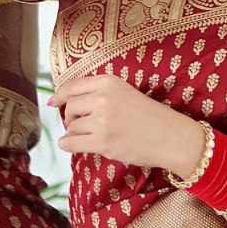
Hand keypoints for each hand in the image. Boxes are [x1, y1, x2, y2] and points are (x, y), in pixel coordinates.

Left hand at [48, 73, 200, 171]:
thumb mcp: (125, 93)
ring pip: (71, 126)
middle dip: (71, 117)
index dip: (60, 95)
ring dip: (74, 133)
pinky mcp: (102, 141)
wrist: (171, 136)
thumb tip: (60, 100)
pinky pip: (71, 143)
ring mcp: (102, 120)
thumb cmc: (150, 116)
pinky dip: (68, 145)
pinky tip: (72, 145)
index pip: (73, 85)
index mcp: (109, 82)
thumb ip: (98, 93)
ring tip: (88, 136)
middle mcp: (103, 98)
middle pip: (70, 107)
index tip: (55, 102)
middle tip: (81, 124)